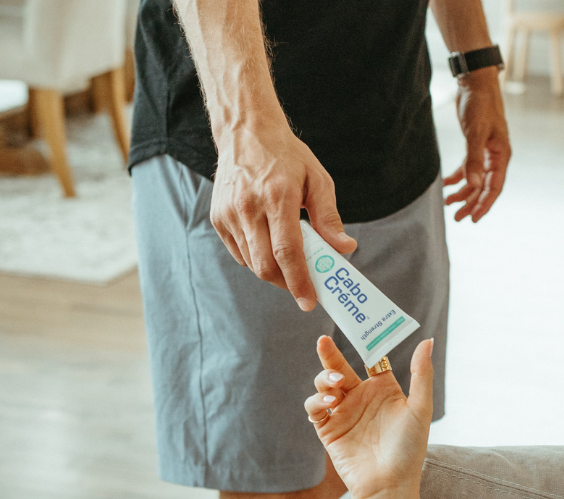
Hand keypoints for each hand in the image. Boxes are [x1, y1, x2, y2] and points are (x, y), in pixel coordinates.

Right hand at [211, 120, 355, 309]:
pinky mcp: (218, 218)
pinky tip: (269, 246)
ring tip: (290, 262)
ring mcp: (229, 213)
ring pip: (252, 264)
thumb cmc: (287, 157)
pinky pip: (241, 254)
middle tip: (304, 286)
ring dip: (274, 272)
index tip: (309, 302)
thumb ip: (330, 217)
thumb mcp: (318, 180)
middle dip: (287, 284)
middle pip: (266, 266)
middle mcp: (248, 207)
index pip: (287, 252)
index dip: (299, 281)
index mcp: (277, 197)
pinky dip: (257, 259)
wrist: (245, 131)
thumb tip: (345, 248)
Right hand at [304, 337, 433, 498]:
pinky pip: (315, 408)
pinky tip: (328, 403)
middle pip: (341, 367)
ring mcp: (344, 412)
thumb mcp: (420, 409)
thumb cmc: (409, 449)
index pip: (370, 358)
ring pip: (324, 384)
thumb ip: (422, 375)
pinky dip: (316, 401)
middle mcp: (362, 398)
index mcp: (384, 389)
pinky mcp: (328, 429)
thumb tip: (427, 340)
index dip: (361, 343)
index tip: (354, 324)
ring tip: (334, 385)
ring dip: (324, 379)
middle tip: (323, 341)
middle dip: (330, 354)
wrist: (388, 485)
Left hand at [444, 68, 509, 221]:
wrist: (476, 82)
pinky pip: (467, 169)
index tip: (473, 218)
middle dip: (471, 203)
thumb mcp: (476, 133)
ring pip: (475, 180)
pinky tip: (445, 184)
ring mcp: (486, 153)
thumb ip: (474, 160)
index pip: (494, 187)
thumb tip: (473, 185)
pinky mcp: (475, 147)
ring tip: (448, 204)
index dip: (484, 204)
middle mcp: (495, 158)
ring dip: (463, 193)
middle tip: (457, 218)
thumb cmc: (480, 104)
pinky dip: (457, 178)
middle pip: (484, 188)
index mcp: (501, 156)